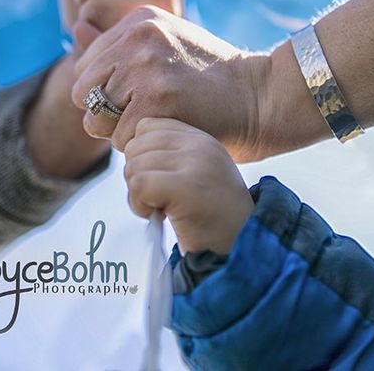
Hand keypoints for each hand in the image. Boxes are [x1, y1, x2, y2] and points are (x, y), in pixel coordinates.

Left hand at [72, 5, 270, 158]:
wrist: (262, 95)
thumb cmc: (211, 77)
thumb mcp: (166, 44)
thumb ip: (118, 43)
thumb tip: (75, 26)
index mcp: (137, 21)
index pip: (84, 67)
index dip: (107, 91)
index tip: (141, 95)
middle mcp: (138, 37)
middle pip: (82, 93)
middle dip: (106, 112)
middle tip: (146, 114)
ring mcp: (147, 67)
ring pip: (96, 119)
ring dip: (121, 132)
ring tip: (158, 122)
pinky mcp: (157, 100)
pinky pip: (120, 140)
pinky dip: (141, 147)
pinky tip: (169, 133)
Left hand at [124, 118, 253, 254]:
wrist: (241, 247)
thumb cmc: (213, 218)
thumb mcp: (199, 173)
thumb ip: (172, 155)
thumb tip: (131, 150)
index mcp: (200, 138)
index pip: (147, 126)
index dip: (142, 154)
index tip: (157, 179)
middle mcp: (199, 144)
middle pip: (136, 145)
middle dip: (136, 174)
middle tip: (156, 198)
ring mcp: (193, 163)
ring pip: (134, 165)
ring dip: (137, 193)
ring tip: (160, 209)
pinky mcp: (185, 186)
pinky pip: (138, 184)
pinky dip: (139, 205)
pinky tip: (158, 215)